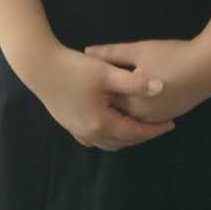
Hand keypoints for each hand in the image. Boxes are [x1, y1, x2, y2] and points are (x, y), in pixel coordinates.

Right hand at [22, 42, 175, 151]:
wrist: (39, 66)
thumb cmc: (73, 68)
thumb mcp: (106, 72)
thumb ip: (135, 81)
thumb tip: (161, 88)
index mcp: (102, 123)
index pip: (135, 132)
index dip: (154, 129)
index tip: (171, 124)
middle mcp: (90, 133)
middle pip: (123, 141)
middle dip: (142, 135)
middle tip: (158, 125)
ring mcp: (77, 130)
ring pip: (109, 143)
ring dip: (126, 137)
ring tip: (140, 126)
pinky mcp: (68, 124)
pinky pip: (94, 139)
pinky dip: (108, 136)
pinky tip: (111, 126)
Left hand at [82, 38, 210, 124]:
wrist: (208, 67)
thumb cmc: (172, 56)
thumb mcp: (139, 50)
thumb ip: (112, 53)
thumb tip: (87, 52)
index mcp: (132, 103)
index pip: (104, 100)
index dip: (93, 89)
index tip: (83, 77)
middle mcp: (142, 118)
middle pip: (116, 112)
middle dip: (104, 100)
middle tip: (91, 85)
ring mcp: (157, 119)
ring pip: (131, 117)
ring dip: (120, 107)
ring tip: (108, 90)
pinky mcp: (168, 116)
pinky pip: (144, 118)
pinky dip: (135, 110)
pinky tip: (130, 96)